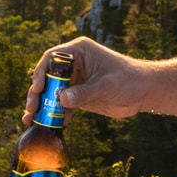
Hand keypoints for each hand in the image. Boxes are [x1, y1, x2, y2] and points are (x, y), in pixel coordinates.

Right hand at [23, 37, 148, 123]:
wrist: (144, 92)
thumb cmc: (129, 79)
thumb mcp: (105, 85)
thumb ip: (84, 93)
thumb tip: (61, 100)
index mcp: (79, 51)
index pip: (52, 58)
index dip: (42, 72)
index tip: (39, 88)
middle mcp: (74, 65)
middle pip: (48, 77)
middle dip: (38, 93)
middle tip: (31, 107)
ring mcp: (75, 81)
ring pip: (52, 93)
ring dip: (42, 106)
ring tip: (31, 119)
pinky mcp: (79, 96)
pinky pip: (62, 105)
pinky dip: (55, 115)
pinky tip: (48, 125)